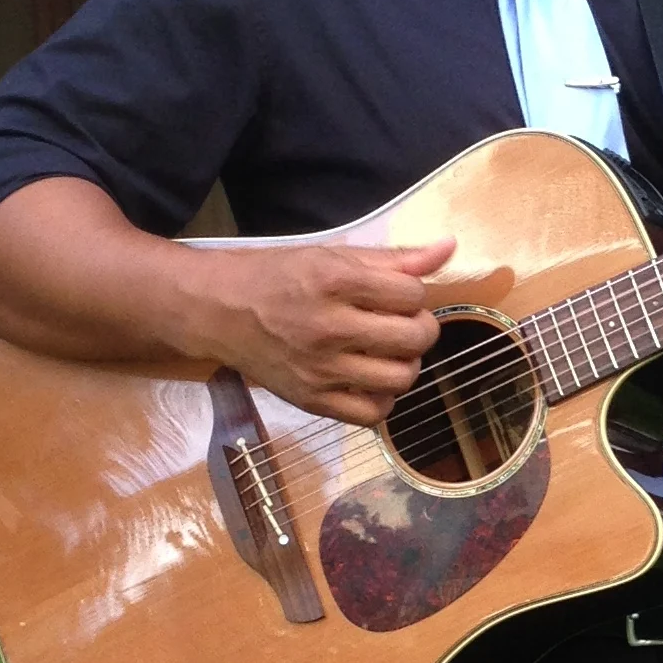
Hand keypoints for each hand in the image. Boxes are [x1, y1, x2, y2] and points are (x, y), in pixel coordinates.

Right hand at [181, 237, 453, 424]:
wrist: (215, 310)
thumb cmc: (275, 276)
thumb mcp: (331, 255)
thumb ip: (392, 258)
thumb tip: (447, 248)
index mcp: (334, 281)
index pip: (412, 294)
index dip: (414, 293)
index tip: (397, 295)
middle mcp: (328, 327)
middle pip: (414, 338)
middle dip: (420, 328)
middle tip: (402, 324)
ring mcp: (320, 369)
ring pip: (401, 379)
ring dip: (407, 365)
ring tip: (389, 352)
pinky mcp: (311, 400)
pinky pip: (372, 414)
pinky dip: (383, 399)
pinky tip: (372, 380)